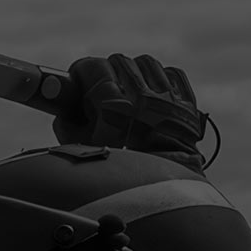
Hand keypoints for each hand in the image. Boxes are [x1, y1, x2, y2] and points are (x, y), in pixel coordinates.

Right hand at [50, 53, 206, 164]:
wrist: (160, 188)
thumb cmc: (116, 171)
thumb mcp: (81, 148)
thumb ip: (67, 124)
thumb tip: (64, 111)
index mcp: (111, 103)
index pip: (90, 66)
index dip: (80, 72)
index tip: (77, 81)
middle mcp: (140, 94)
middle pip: (117, 61)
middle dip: (105, 71)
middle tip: (100, 89)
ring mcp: (166, 97)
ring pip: (145, 63)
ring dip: (133, 71)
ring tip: (128, 89)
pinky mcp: (185, 103)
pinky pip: (171, 74)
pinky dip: (160, 78)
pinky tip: (151, 93)